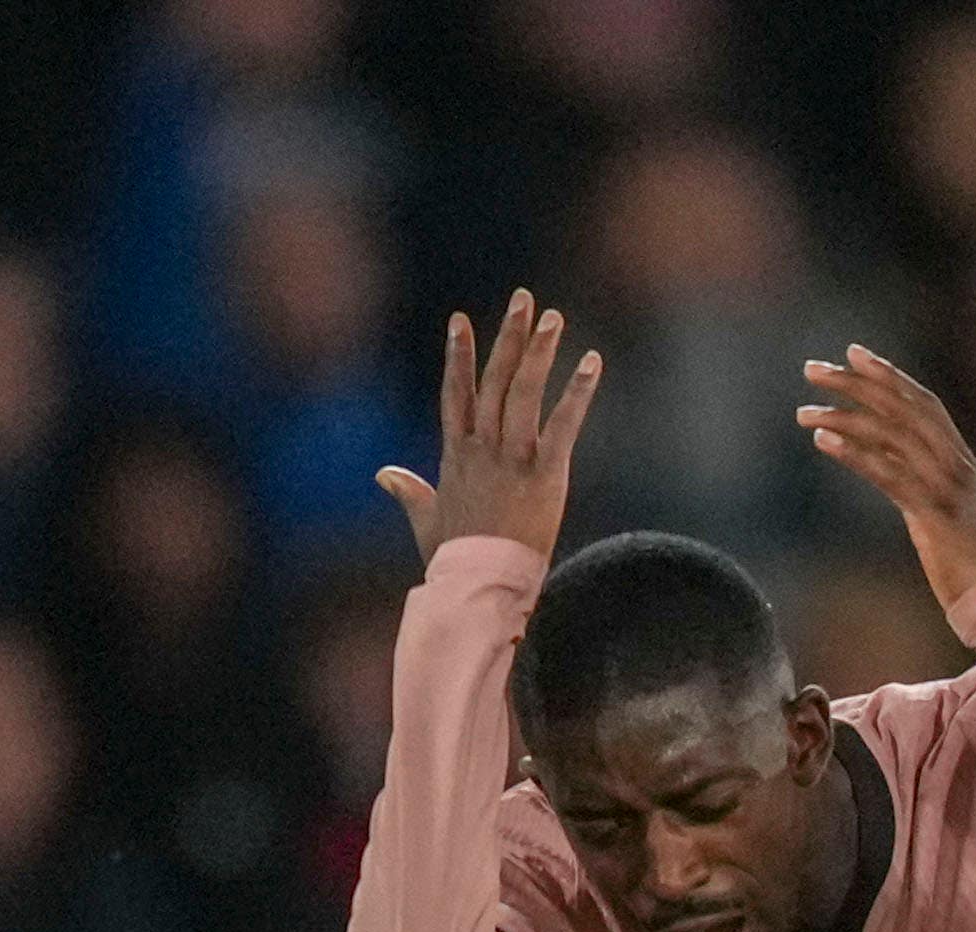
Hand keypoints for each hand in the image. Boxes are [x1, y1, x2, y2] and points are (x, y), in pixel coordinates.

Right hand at [376, 290, 603, 567]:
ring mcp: (512, 459)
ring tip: (553, 317)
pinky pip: (562, 425)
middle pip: (495, 381)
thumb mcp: (426, 521)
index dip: (459, 356)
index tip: (459, 320)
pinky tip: (592, 363)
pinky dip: (577, 392)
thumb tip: (384, 474)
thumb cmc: (454, 561)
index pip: (456, 394)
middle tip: (523, 300)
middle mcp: (482, 449)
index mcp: (456, 456)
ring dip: (539, 352)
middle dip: (508, 337)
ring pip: (524, 393)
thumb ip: (409, 492)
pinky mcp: (543, 475)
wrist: (478, 588)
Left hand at [799, 345, 975, 611]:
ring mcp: (948, 486)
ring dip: (843, 417)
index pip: (923, 403)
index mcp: (961, 460)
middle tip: (812, 369)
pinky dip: (855, 453)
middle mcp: (956, 464)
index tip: (853, 353)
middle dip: (856, 383)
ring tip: (803, 411)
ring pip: (891, 436)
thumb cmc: (972, 564)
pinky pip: (890, 475)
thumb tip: (891, 468)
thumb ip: (923, 485)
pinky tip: (824, 441)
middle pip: (902, 408)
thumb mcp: (946, 514)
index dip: (889, 375)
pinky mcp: (936, 514)